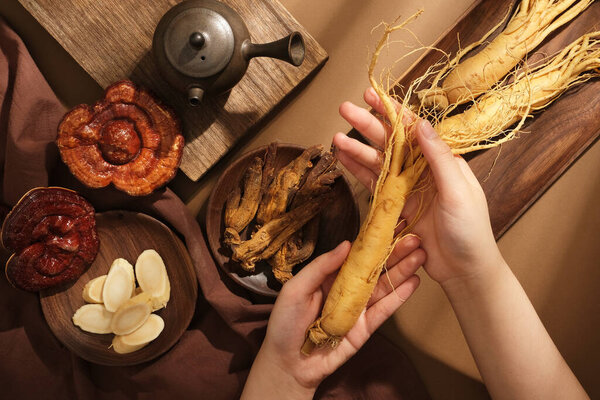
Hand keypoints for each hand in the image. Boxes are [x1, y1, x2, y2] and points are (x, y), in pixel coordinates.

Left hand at [241, 237, 423, 398]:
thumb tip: (346, 244)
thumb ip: (320, 267)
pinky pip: (384, 310)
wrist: (288, 363)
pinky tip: (414, 282)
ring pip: (384, 286)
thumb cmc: (284, 323)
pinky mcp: (365, 328)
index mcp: (330, 276)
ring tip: (421, 255)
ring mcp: (358, 308)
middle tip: (415, 238)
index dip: (374, 242)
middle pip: (375, 268)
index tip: (391, 226)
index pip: (356, 255)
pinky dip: (400, 297)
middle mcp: (347, 289)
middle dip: (395, 253)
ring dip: (402, 270)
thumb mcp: (296, 289)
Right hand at [333, 88, 503, 287]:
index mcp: (442, 161)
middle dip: (367, 124)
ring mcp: (407, 188)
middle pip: (390, 142)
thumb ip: (440, 159)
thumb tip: (422, 125)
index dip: (392, 111)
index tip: (371, 95)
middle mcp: (422, 170)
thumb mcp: (459, 192)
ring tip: (336, 137)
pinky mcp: (396, 207)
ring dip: (358, 149)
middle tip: (343, 109)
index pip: (414, 129)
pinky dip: (358, 172)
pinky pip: (374, 185)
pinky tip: (343, 160)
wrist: (465, 269)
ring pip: (378, 162)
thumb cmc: (471, 231)